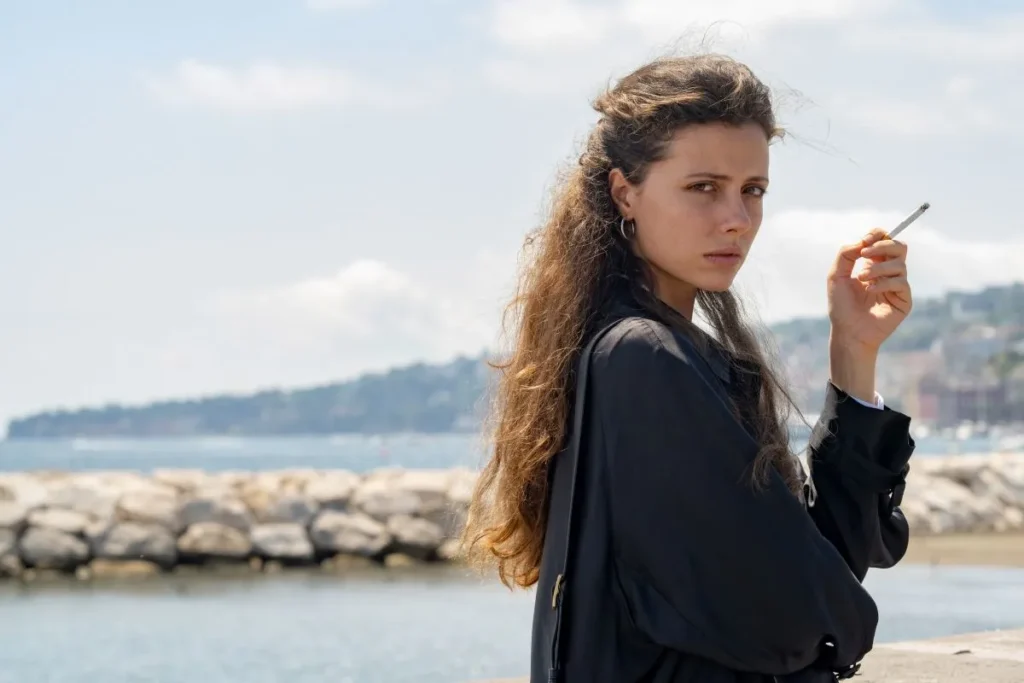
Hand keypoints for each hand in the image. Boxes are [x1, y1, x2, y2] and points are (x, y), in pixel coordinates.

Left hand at [827, 227, 912, 353]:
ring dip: (877, 268)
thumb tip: (863, 241)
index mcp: (873, 264)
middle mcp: (888, 272)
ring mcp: (898, 285)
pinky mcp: (904, 299)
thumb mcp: (836, 275)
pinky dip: (883, 282)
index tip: (865, 241)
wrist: (847, 331)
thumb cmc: (841, 306)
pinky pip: (900, 282)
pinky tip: (869, 290)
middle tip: (864, 254)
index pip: (884, 240)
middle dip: (883, 245)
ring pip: (899, 264)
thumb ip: (846, 254)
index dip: (878, 235)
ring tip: (861, 278)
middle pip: (899, 247)